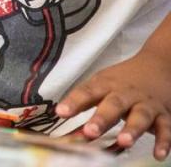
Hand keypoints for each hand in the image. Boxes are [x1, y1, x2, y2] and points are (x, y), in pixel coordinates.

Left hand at [56, 49, 170, 160]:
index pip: (87, 92)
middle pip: (113, 104)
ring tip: (123, 142)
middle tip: (90, 132)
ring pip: (140, 116)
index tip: (61, 112)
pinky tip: (159, 155)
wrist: (159, 65)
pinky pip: (166, 129)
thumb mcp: (102, 84)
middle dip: (102, 118)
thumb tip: (63, 123)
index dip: (74, 102)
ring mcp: (146, 104)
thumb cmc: (123, 80)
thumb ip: (84, 104)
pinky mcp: (164, 115)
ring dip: (132, 129)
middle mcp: (126, 94)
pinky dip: (163, 142)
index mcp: (106, 85)